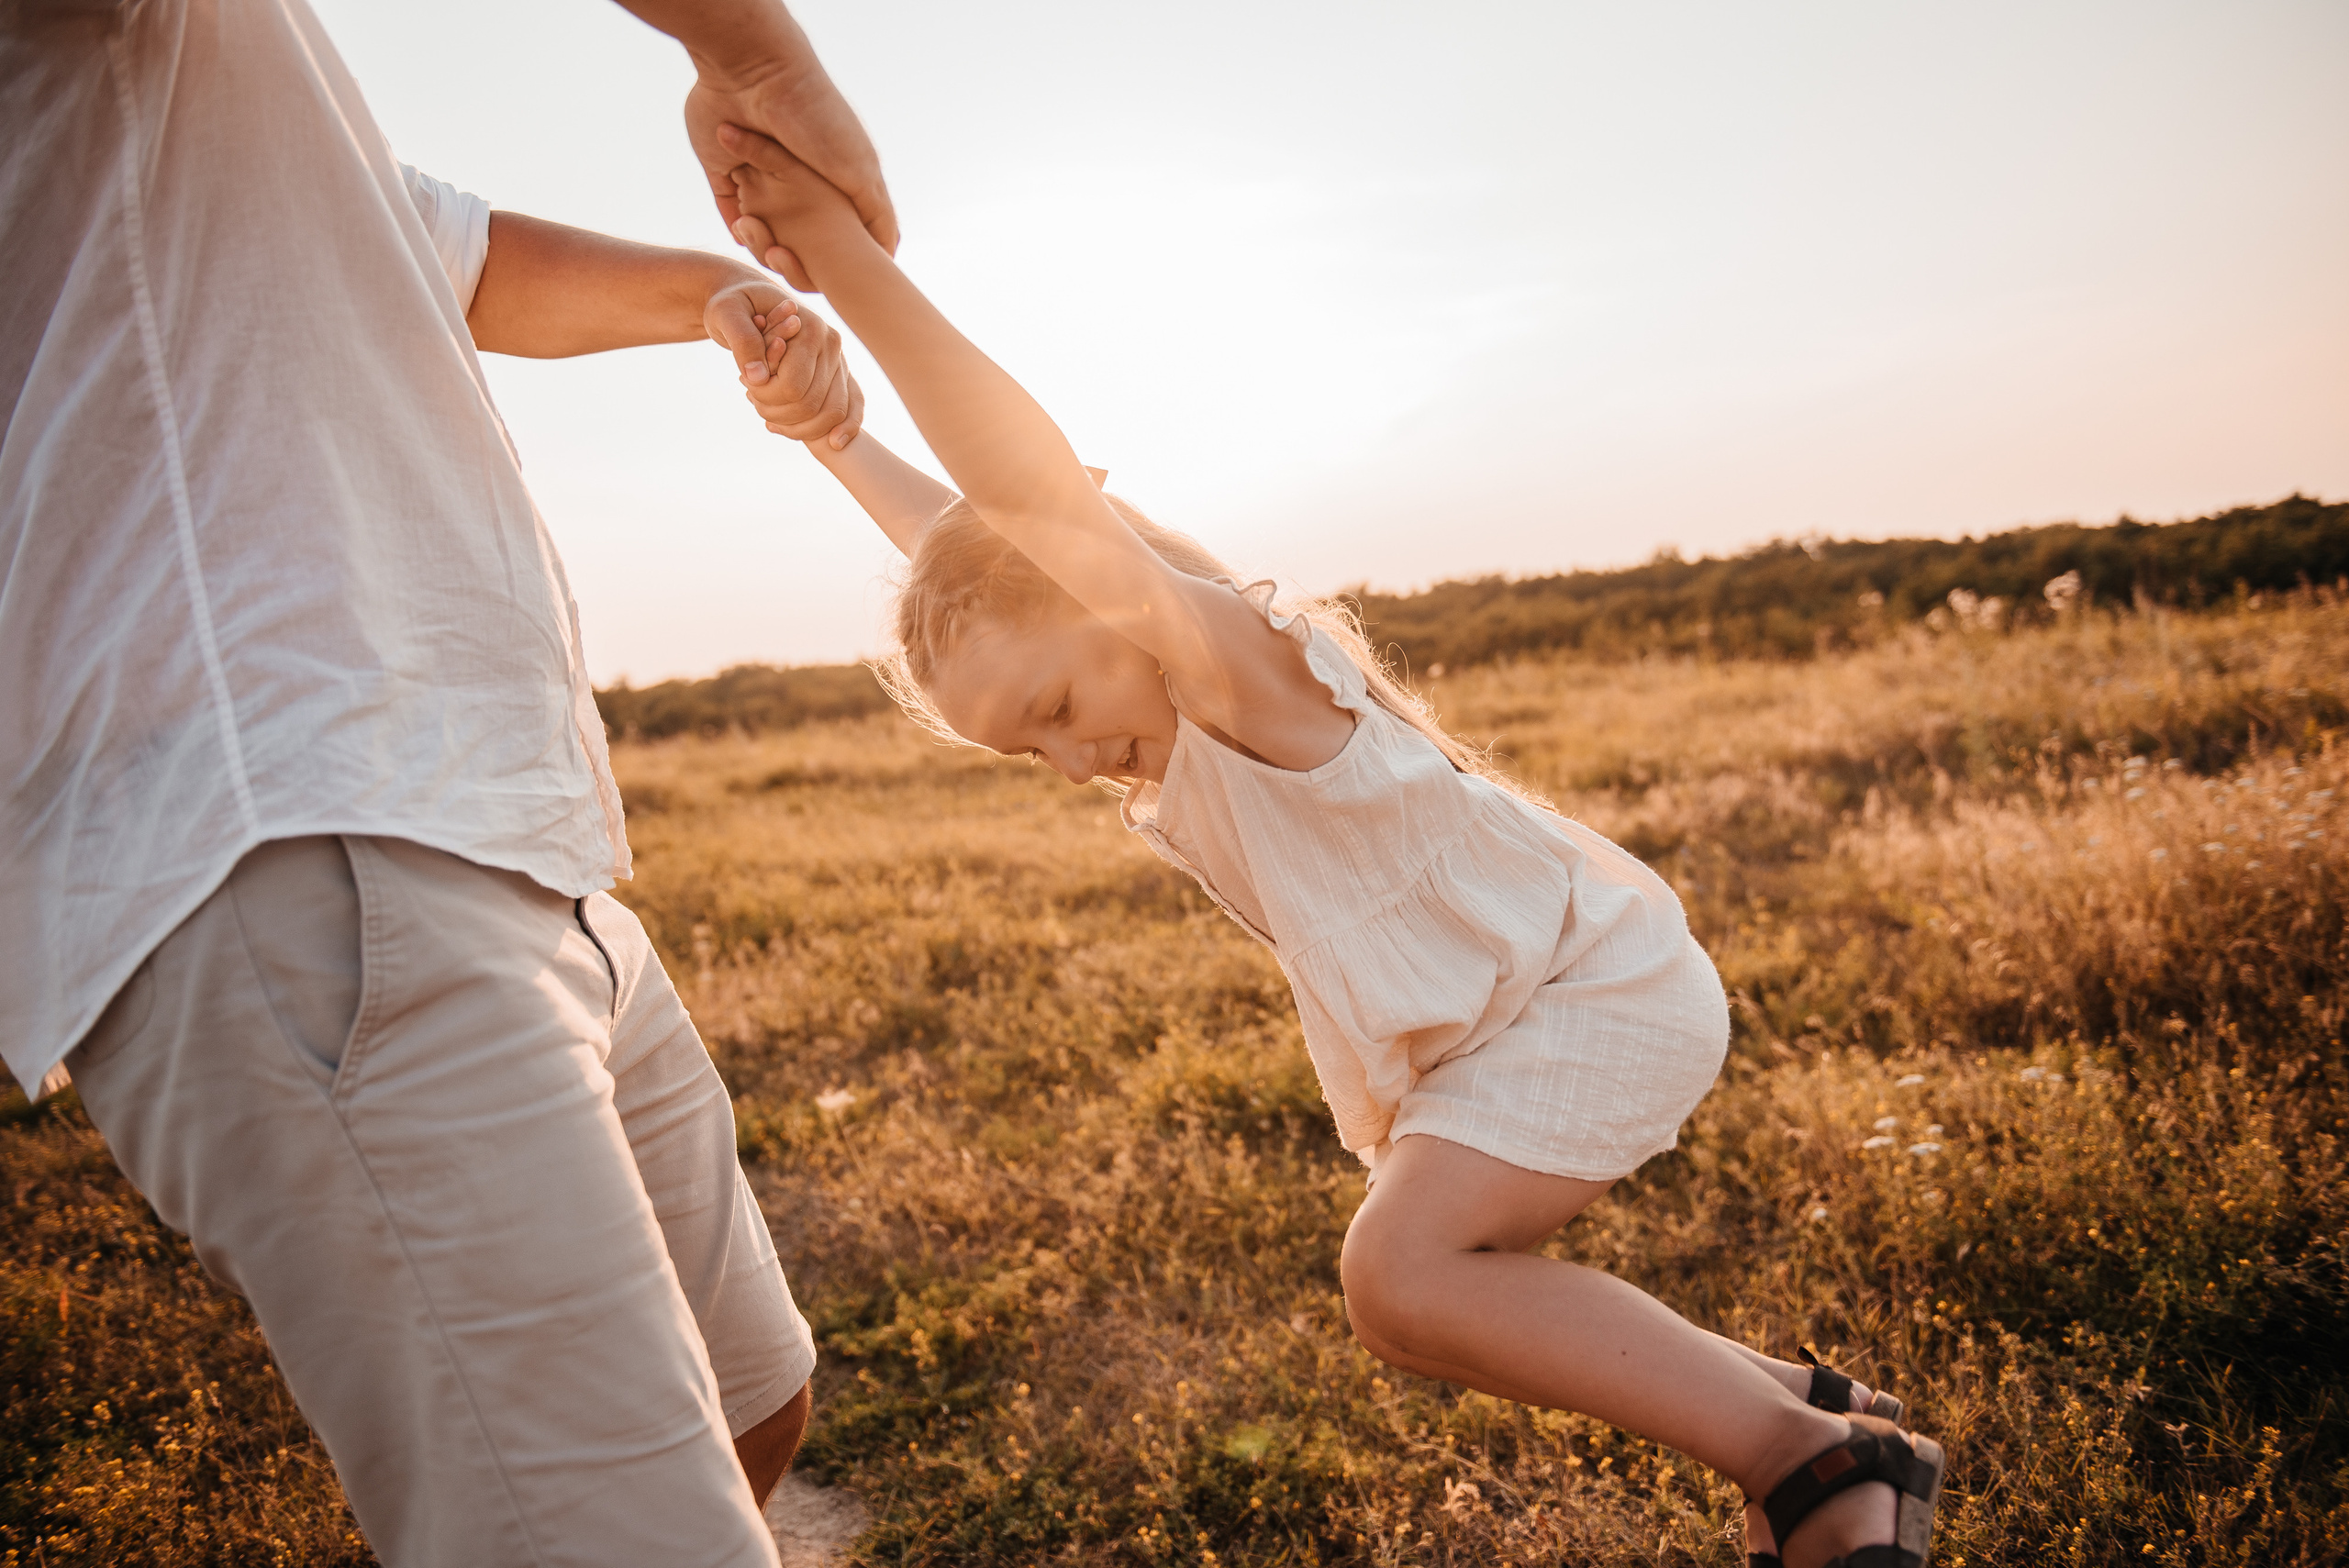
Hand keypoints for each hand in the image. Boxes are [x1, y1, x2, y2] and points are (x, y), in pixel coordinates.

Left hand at [684, 53, 894, 288]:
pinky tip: (740, 234)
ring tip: (760, 239)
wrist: (755, 72)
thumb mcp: (860, 172)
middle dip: (792, 256)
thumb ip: (875, 213)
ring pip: (762, 227)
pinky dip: (733, 225)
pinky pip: (726, 208)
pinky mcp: (724, 167)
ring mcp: (760, 173)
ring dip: (760, 242)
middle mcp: (799, 179)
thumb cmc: (816, 119)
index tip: (832, 276)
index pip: (841, 230)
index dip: (838, 259)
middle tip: (784, 256)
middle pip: (798, 237)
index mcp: (833, 179)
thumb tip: (889, 257)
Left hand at [704, 280, 860, 445]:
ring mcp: (840, 361)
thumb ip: (742, 342)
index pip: (793, 387)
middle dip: (778, 413)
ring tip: (769, 415)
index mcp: (810, 329)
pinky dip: (845, 428)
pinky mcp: (841, 374)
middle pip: (813, 405)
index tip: (744, 384)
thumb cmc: (735, 305)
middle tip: (752, 399)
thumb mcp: (726, 314)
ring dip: (799, 426)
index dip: (765, 397)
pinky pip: (853, 407)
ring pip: (833, 413)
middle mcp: (832, 346)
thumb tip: (757, 377)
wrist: (751, 299)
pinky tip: (832, 443)